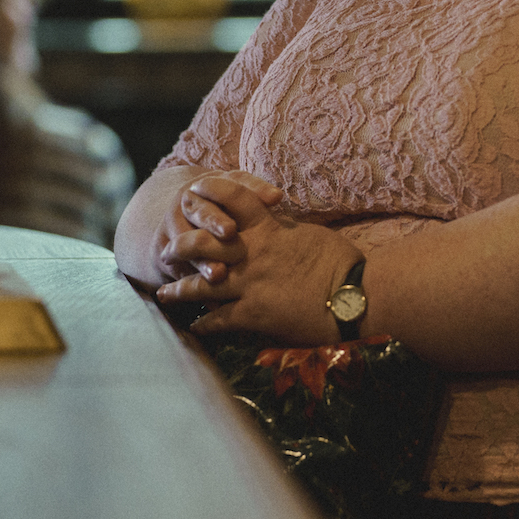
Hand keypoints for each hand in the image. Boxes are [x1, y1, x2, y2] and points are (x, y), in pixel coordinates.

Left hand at [155, 175, 363, 342]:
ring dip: (179, 290)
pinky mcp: (254, 315)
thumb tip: (272, 222)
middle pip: (202, 244)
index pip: (232, 198)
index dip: (209, 192)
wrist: (353, 295)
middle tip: (165, 252)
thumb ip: (282, 229)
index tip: (193, 192)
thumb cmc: (341, 262)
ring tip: (164, 293)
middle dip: (179, 247)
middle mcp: (251, 254)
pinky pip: (219, 320)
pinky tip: (194, 327)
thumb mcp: (308, 234)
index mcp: (268, 229)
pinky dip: (204, 324)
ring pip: (201, 286)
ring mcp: (249, 285)